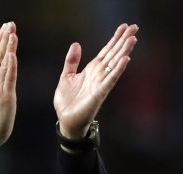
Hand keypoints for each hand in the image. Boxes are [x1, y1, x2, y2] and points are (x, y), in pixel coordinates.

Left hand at [54, 23, 138, 138]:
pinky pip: (110, 80)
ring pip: (114, 65)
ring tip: (132, 39)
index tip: (124, 27)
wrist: (66, 119)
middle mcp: (98, 75)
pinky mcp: (99, 93)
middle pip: (113, 55)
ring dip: (124, 52)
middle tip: (135, 27)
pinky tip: (125, 60)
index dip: (114, 39)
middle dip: (123, 41)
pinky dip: (117, 70)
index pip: (106, 51)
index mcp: (91, 70)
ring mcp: (100, 84)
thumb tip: (76, 43)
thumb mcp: (66, 76)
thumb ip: (72, 61)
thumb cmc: (67, 101)